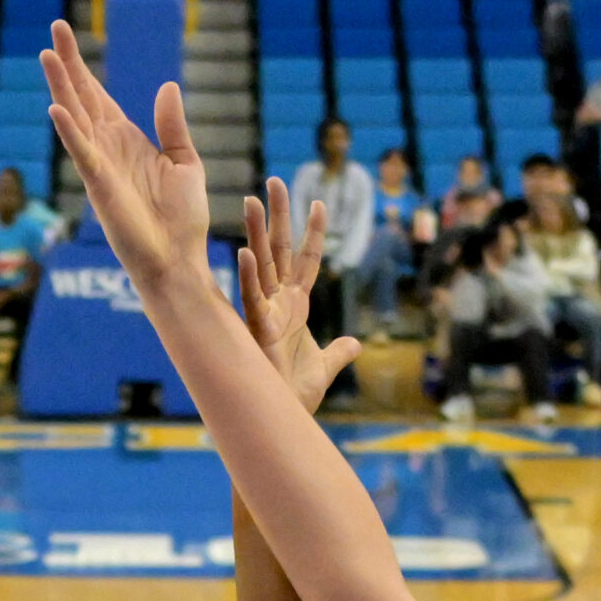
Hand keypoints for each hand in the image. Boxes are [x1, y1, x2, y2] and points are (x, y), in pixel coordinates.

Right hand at [40, 19, 209, 294]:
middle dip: (68, 65)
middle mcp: (108, 149)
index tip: (66, 35)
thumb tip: (166, 86)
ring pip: (76, 119)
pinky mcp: (101, 188)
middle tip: (54, 28)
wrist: (179, 261)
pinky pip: (82, 155)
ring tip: (47, 56)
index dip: (82, 68)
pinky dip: (70, 132)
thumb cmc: (183, 221)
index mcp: (127, 142)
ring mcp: (100, 167)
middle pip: (82, 98)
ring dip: (62, 88)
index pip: (98, 96)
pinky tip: (57, 108)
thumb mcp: (186, 163)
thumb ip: (172, 127)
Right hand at [239, 178, 361, 412]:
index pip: (307, 260)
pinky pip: (250, 298)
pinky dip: (248, 276)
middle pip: (280, 250)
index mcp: (295, 307)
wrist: (283, 418)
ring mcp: (265, 313)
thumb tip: (356, 343)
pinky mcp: (256, 330)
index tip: (320, 203)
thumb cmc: (296, 393)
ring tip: (251, 199)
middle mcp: (278, 303)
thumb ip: (340, 352)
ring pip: (261, 264)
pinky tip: (244, 251)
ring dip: (256, 232)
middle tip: (275, 182)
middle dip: (279, 216)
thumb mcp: (326, 366)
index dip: (314, 233)